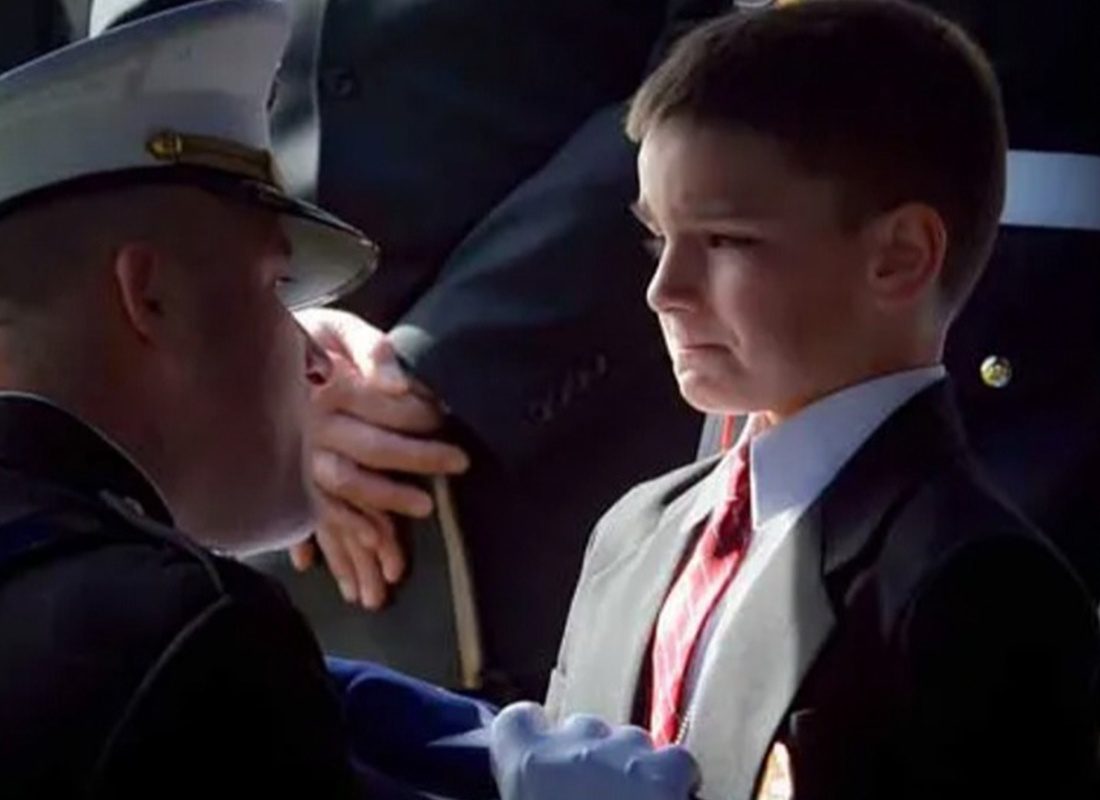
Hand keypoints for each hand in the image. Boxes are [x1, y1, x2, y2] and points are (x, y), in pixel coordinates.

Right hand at [293, 308, 469, 608]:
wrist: (246, 358)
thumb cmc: (306, 340)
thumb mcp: (338, 327)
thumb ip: (371, 349)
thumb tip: (397, 385)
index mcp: (328, 386)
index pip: (387, 407)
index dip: (423, 414)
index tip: (446, 415)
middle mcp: (311, 424)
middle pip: (374, 448)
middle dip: (421, 457)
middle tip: (461, 462)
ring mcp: (298, 454)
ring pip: (348, 483)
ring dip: (388, 497)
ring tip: (426, 506)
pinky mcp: (290, 475)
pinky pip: (319, 507)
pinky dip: (347, 524)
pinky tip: (375, 538)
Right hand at [490, 702, 698, 799]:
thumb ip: (534, 799)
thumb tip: (545, 796)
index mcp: (527, 768)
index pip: (517, 721)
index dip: (528, 735)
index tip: (540, 759)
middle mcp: (574, 750)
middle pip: (583, 726)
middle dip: (590, 756)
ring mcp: (624, 756)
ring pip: (631, 739)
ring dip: (633, 767)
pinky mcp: (669, 773)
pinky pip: (676, 760)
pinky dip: (676, 781)